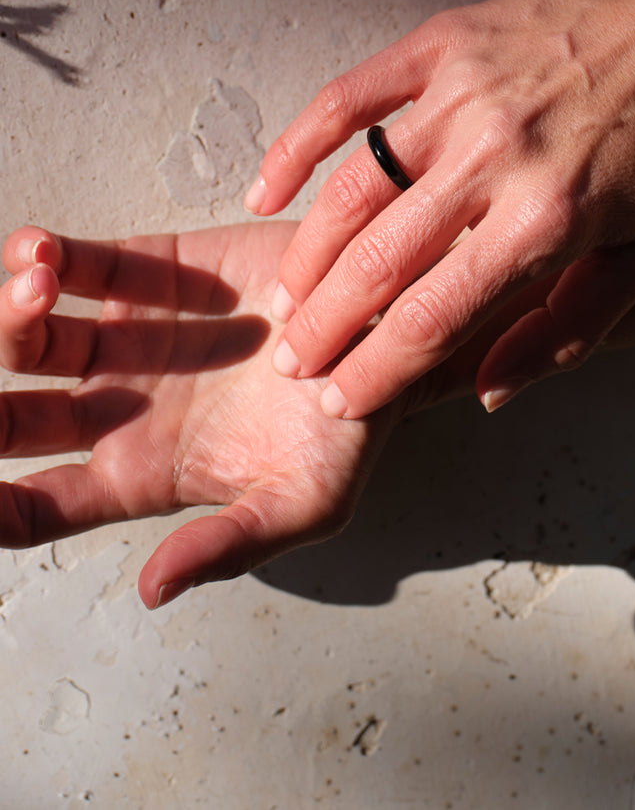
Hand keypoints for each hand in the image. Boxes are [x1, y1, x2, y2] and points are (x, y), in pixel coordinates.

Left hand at [0, 222, 401, 606]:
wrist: (390, 330)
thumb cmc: (350, 427)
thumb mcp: (305, 502)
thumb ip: (230, 545)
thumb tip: (154, 588)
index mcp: (142, 473)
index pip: (43, 506)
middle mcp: (122, 406)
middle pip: (16, 419)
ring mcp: (132, 337)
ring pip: (36, 335)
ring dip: (13, 316)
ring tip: (34, 290)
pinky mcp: (154, 271)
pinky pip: (81, 265)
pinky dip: (46, 257)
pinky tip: (39, 255)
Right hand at [249, 0, 634, 417]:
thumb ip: (570, 329)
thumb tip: (487, 388)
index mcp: (547, 219)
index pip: (432, 316)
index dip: (376, 370)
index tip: (340, 398)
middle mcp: (493, 158)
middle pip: (377, 262)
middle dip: (324, 327)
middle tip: (295, 362)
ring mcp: (459, 96)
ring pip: (352, 189)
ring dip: (308, 254)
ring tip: (285, 301)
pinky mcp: (437, 46)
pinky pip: (346, 99)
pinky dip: (297, 146)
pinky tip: (268, 191)